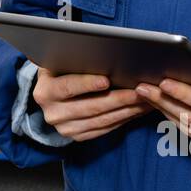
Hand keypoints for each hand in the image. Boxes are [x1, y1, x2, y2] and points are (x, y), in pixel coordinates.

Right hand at [32, 65, 155, 141]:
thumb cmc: (60, 72)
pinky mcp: (78, 137)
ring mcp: (65, 128)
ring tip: (145, 100)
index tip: (107, 79)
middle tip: (139, 91)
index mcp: (45, 91)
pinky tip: (137, 110)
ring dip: (127, 110)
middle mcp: (53, 113)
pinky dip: (123, 119)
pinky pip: (105, 129)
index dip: (87, 84)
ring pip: (102, 120)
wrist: (51, 95)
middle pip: (90, 107)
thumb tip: (101, 53)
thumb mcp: (60, 62)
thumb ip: (75, 60)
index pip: (67, 87)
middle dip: (118, 98)